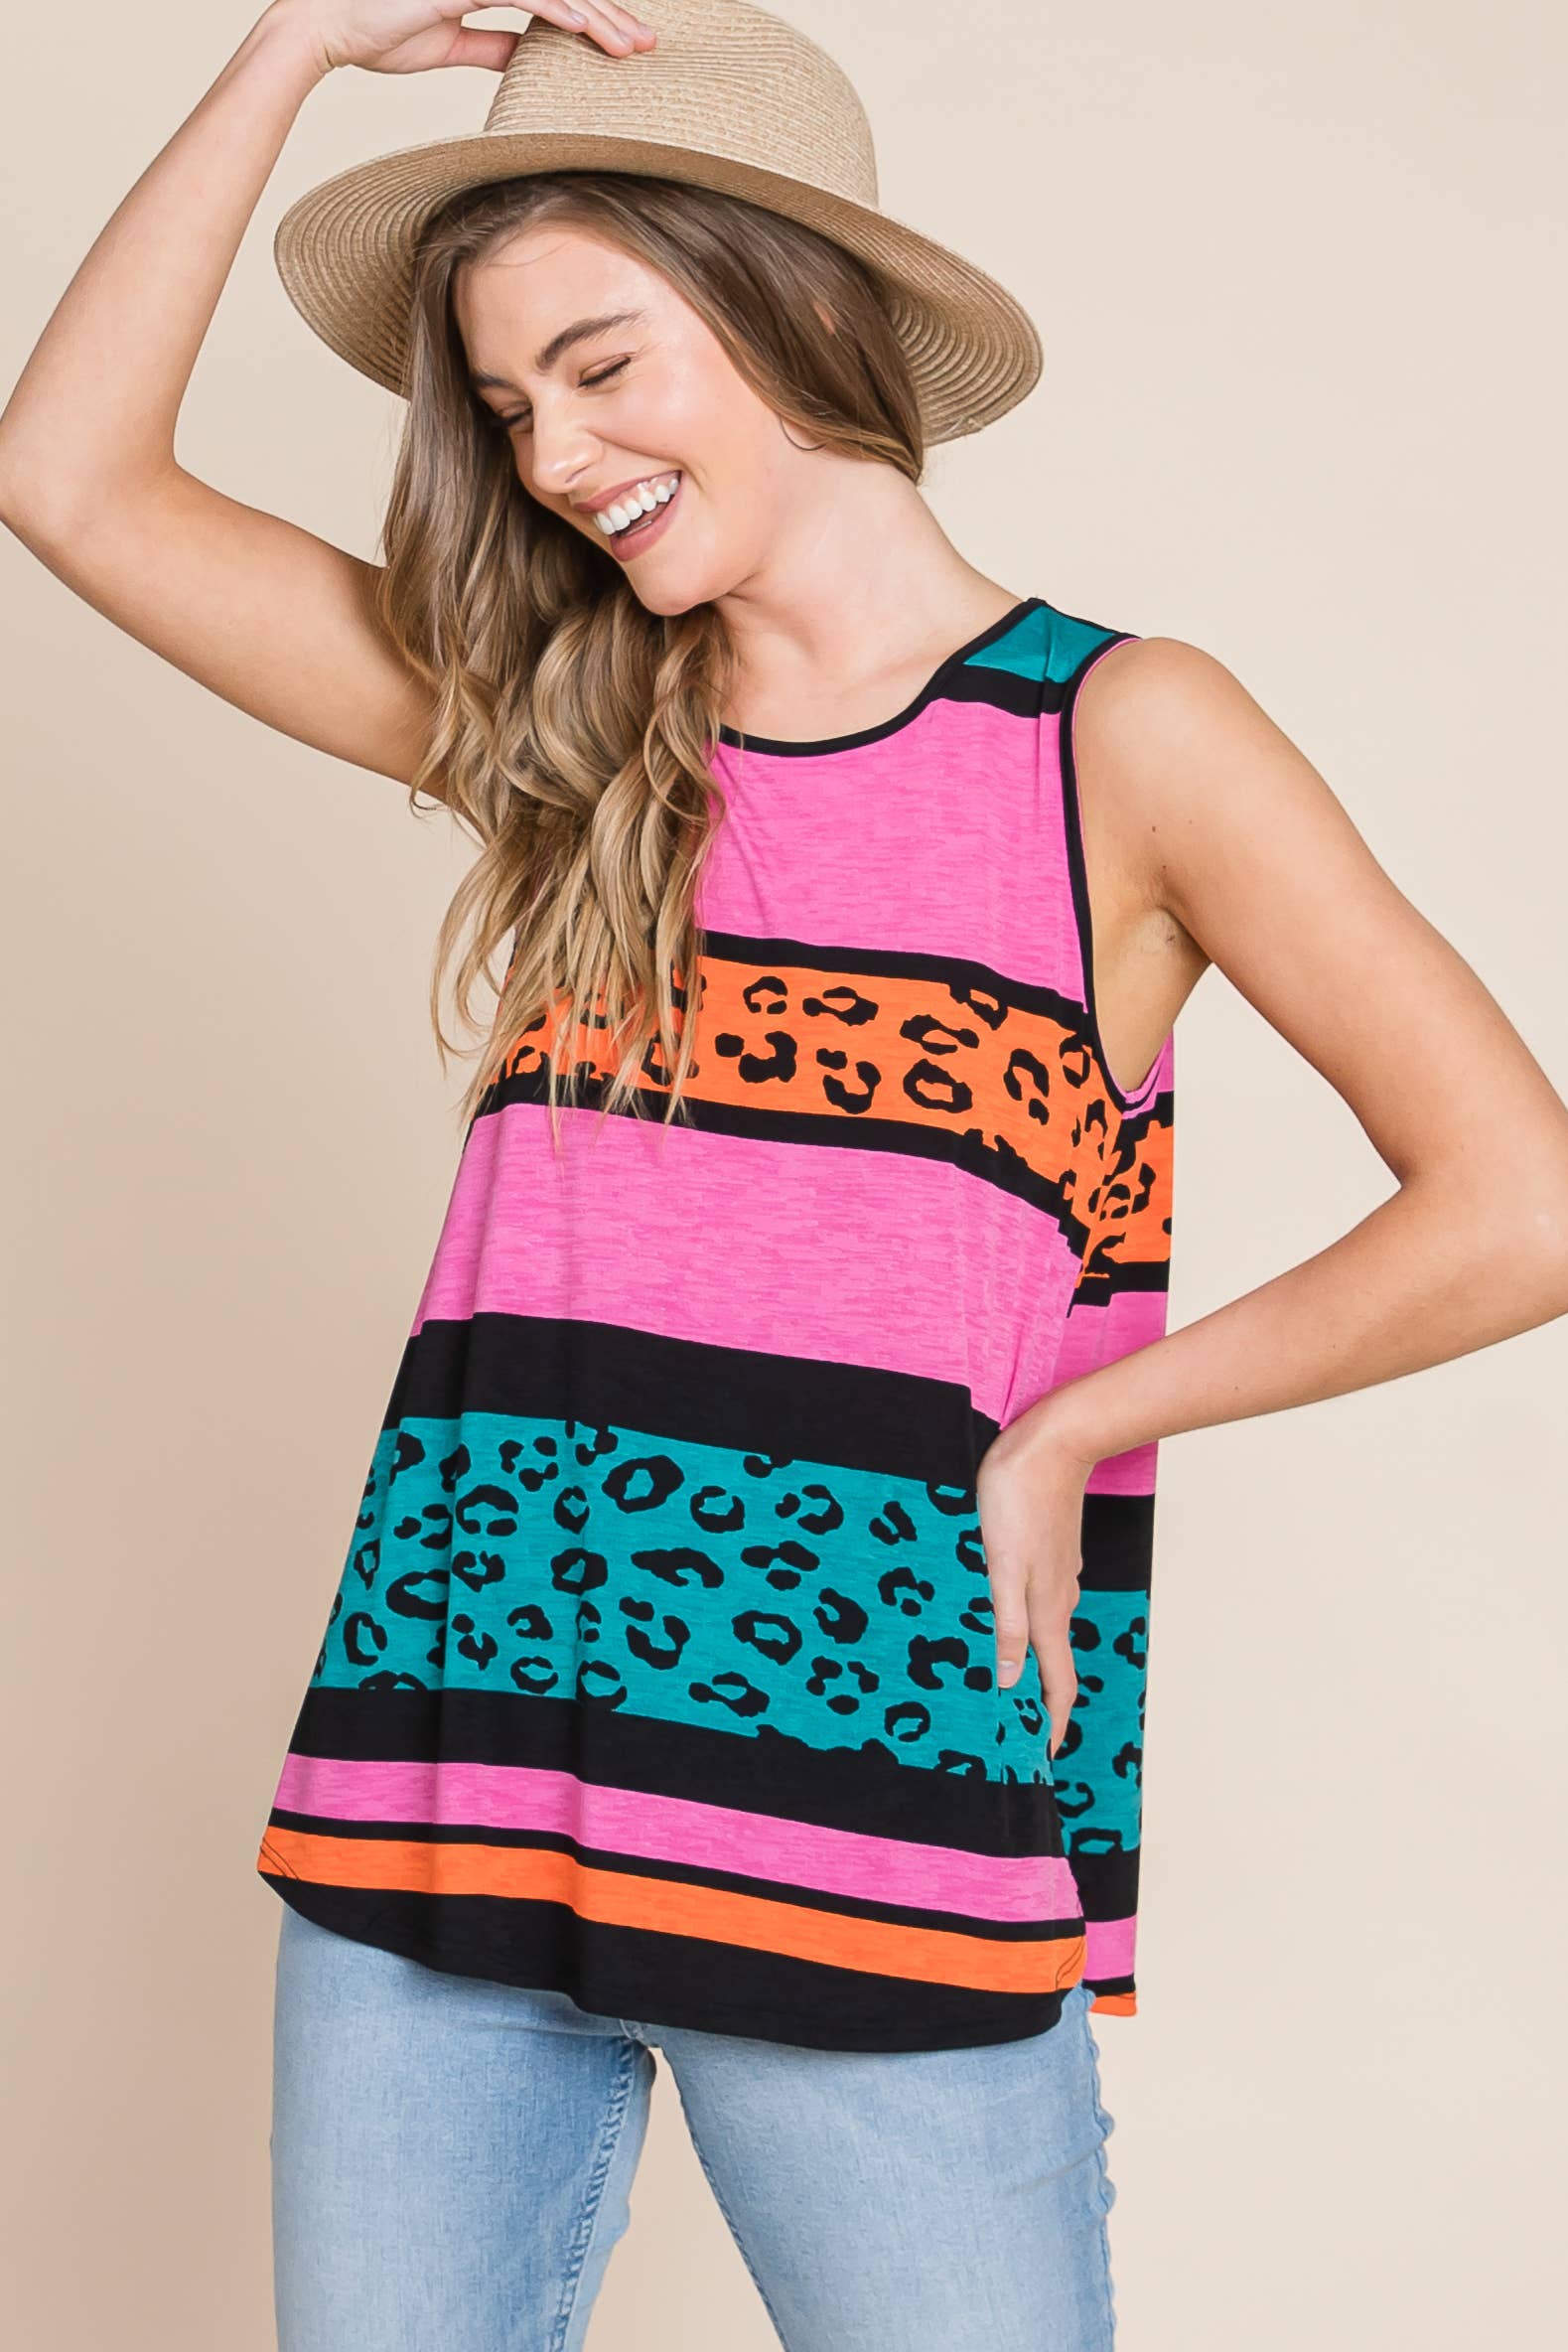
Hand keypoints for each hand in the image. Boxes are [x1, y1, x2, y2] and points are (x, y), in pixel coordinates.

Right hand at [285, 0, 656, 78]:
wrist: (326, 26)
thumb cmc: (377, 30)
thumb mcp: (448, 43)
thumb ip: (491, 47)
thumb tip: (527, 61)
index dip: (592, 18)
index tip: (626, 48)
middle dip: (608, 17)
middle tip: (646, 48)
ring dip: (594, 14)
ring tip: (628, 46)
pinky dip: (554, 7)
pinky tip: (583, 27)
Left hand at [975, 1413, 1095, 1759]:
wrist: (1053, 1441)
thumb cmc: (1019, 1499)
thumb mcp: (1001, 1566)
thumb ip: (1007, 1624)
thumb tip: (1011, 1682)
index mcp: (1046, 1609)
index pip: (1057, 1683)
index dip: (1050, 1723)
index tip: (1040, 1757)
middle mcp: (1057, 1597)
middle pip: (1051, 1661)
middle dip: (1035, 1697)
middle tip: (1011, 1725)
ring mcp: (1055, 1572)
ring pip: (1042, 1628)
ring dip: (1027, 1658)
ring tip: (1000, 1677)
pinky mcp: (1046, 1549)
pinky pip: (1034, 1598)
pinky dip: (1020, 1620)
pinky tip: (1000, 1615)